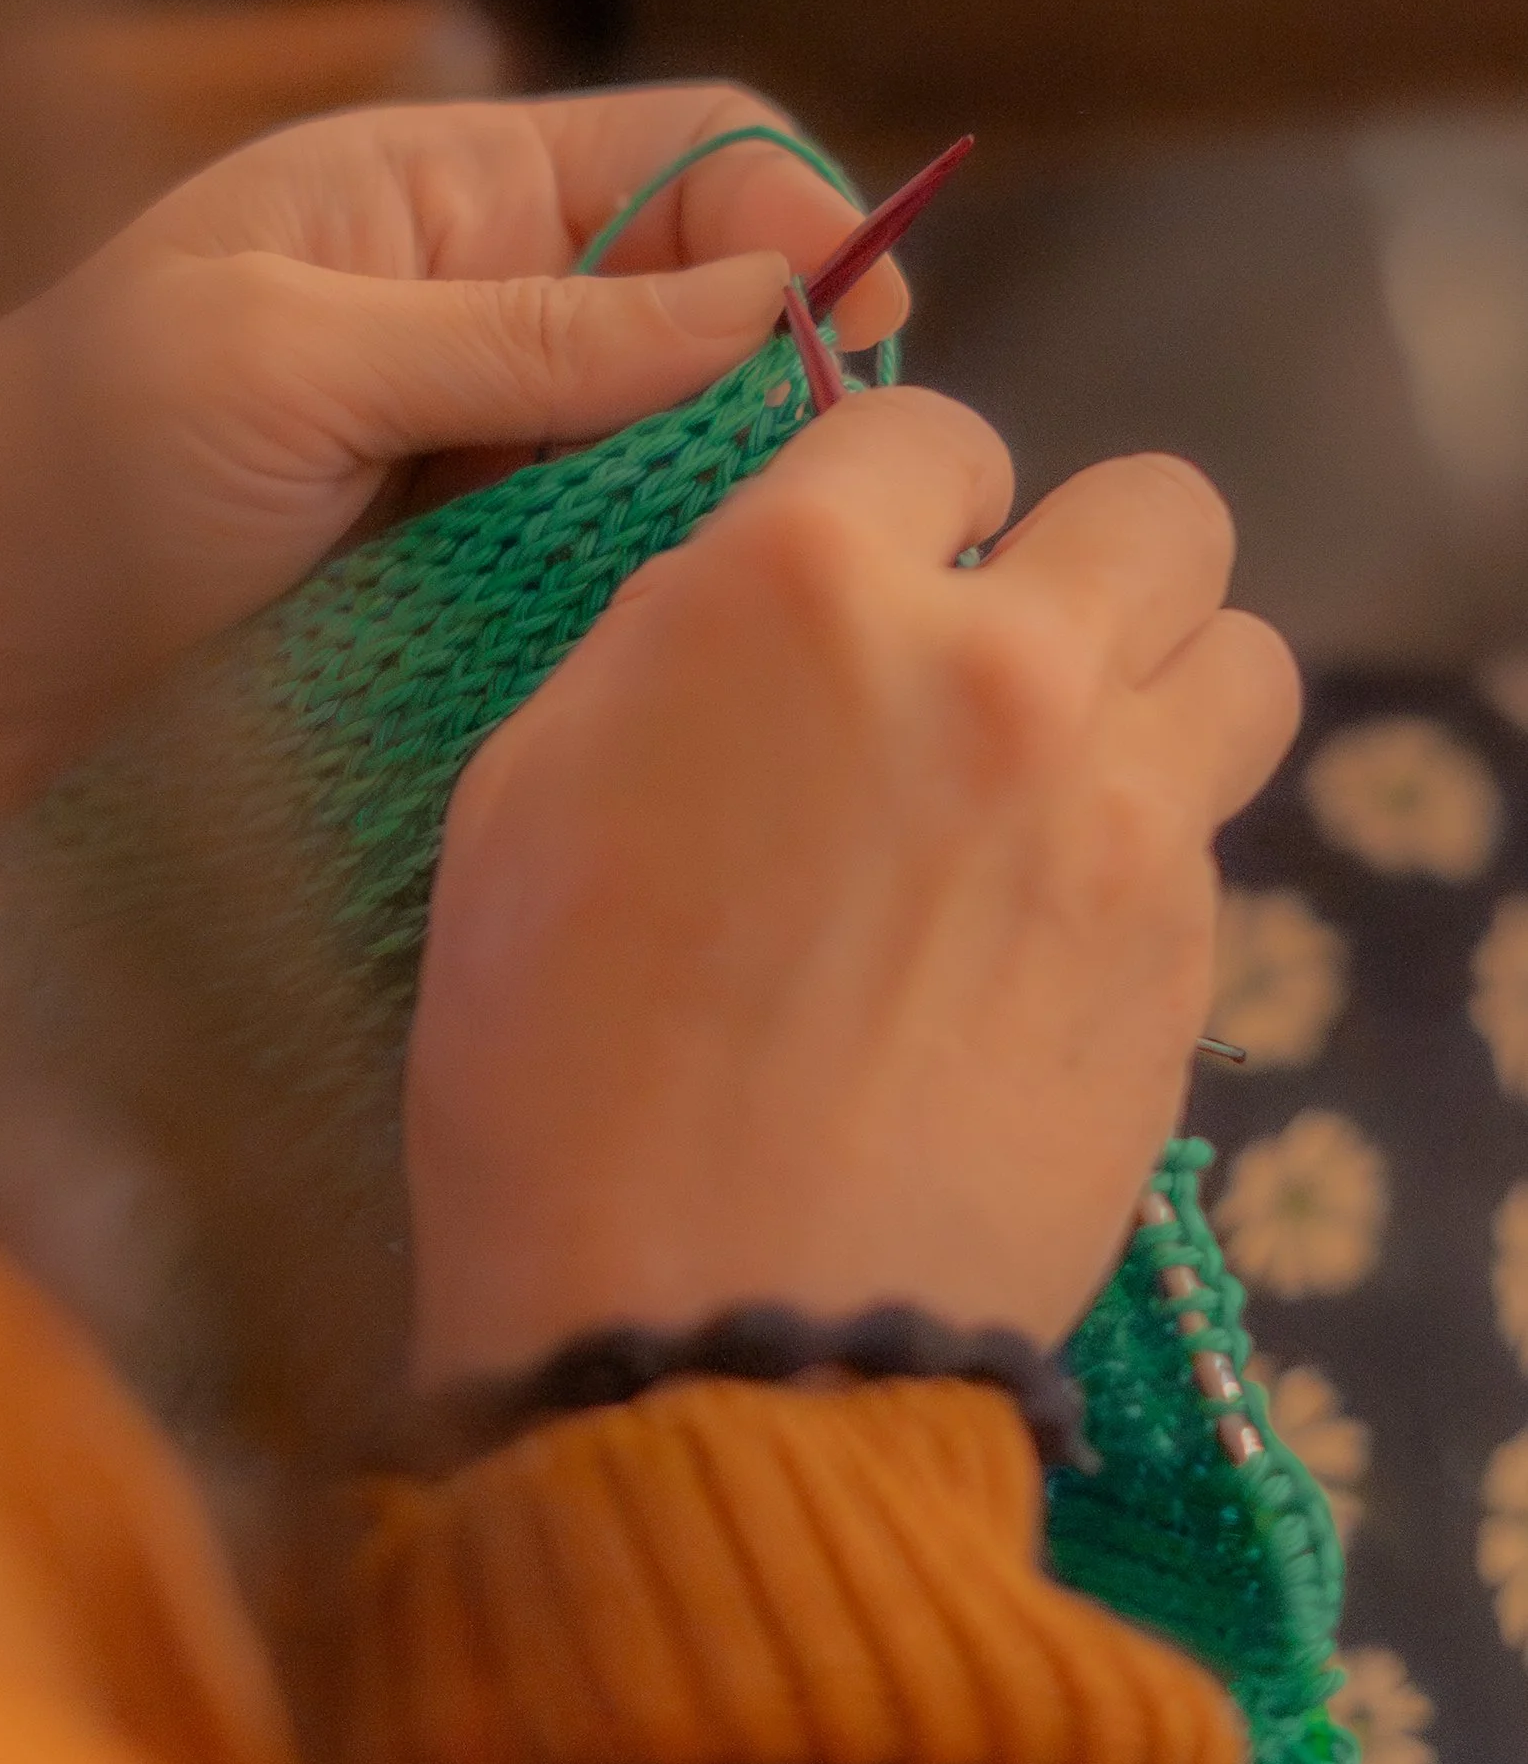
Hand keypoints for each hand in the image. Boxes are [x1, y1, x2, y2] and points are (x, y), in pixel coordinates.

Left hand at [0, 84, 902, 815]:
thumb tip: (774, 304)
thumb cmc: (53, 475)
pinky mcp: (440, 589)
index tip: (859, 350)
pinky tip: (642, 669)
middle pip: (708, 313)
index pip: (694, 151)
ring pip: (664, 462)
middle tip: (791, 514)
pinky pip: (589, 577)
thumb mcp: (291, 367)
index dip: (803, 222)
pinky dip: (628, 608)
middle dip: (772, 394)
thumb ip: (529, 335)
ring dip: (703, 521)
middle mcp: (464, 308)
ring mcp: (457, 455)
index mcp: (429, 189)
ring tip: (717, 603)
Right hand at [405, 389, 1301, 1377]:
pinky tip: (1030, 951)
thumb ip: (667, 647)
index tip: (873, 574)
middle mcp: (1001, 663)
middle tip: (987, 669)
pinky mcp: (1188, 956)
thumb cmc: (552, 1073)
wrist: (707, 1335)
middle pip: (1155, 512)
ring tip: (1057, 789)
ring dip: (1159, 695)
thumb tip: (758, 610)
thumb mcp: (523, 796)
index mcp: (805, 588)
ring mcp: (1121, 813)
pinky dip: (1141, 859)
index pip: (931, 427)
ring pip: (1238, 657)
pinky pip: (1210, 837)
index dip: (898, 499)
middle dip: (1076, 569)